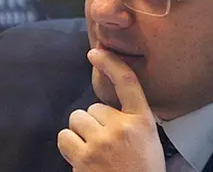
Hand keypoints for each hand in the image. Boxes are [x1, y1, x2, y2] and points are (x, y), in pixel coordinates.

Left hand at [57, 48, 165, 171]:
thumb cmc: (142, 171)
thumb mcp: (148, 141)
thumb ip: (129, 120)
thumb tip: (100, 109)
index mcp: (143, 122)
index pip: (127, 82)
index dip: (111, 64)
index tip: (96, 52)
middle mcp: (122, 128)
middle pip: (93, 108)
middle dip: (95, 124)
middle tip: (108, 145)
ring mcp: (101, 143)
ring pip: (76, 120)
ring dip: (81, 134)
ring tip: (95, 153)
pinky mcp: (83, 159)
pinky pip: (64, 137)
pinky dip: (70, 146)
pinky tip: (84, 159)